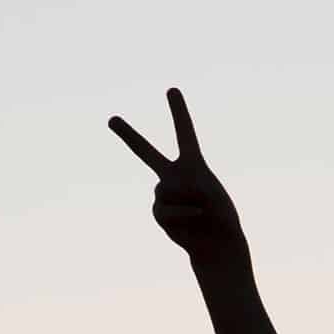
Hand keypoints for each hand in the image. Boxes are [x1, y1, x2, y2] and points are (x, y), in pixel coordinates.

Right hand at [108, 87, 249, 265]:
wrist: (216, 244)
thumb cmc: (222, 219)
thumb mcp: (213, 198)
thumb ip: (184, 189)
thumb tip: (161, 192)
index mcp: (194, 164)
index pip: (185, 133)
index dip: (178, 111)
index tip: (172, 89)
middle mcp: (174, 174)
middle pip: (146, 152)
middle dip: (128, 136)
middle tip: (111, 119)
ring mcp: (163, 192)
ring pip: (164, 190)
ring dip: (186, 201)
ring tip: (201, 212)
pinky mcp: (158, 210)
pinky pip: (164, 209)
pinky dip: (181, 215)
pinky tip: (191, 220)